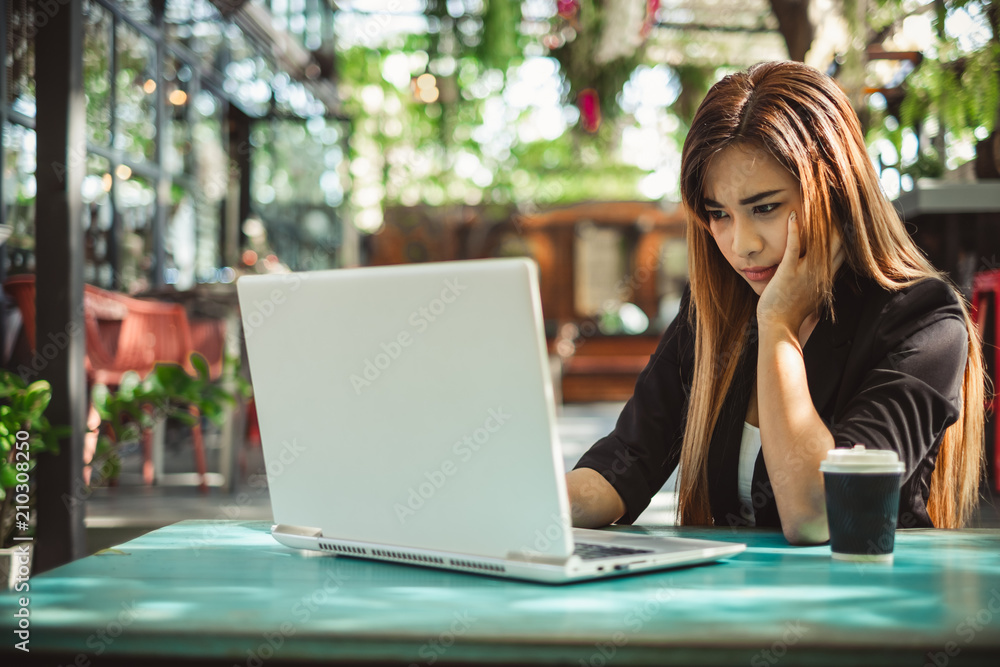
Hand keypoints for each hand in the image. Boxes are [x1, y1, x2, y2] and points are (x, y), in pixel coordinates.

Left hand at [757, 211, 843, 335]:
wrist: (779, 326)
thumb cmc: (792, 311)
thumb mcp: (815, 293)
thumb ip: (822, 278)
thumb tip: (826, 268)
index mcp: (829, 276)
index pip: (846, 248)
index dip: (849, 231)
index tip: (848, 213)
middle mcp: (822, 272)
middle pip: (839, 240)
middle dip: (840, 220)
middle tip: (837, 197)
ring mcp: (806, 271)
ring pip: (820, 240)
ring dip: (819, 220)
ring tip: (817, 199)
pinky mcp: (788, 272)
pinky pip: (794, 247)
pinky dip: (794, 230)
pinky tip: (793, 215)